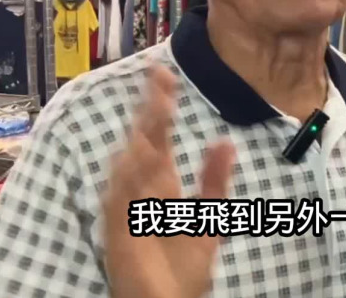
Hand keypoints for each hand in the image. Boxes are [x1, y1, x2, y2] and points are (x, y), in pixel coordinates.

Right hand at [103, 65, 235, 297]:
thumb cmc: (183, 271)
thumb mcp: (209, 220)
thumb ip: (215, 181)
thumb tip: (225, 141)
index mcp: (162, 185)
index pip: (159, 137)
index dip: (160, 105)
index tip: (164, 74)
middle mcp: (142, 191)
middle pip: (143, 141)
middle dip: (150, 109)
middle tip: (159, 76)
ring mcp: (129, 210)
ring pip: (131, 164)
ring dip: (141, 136)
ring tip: (156, 106)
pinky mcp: (120, 233)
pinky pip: (122, 201)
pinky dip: (128, 178)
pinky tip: (140, 155)